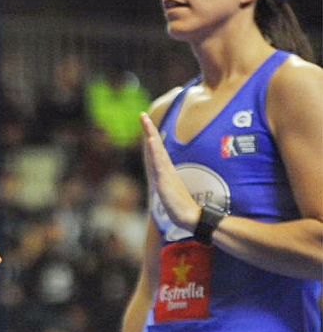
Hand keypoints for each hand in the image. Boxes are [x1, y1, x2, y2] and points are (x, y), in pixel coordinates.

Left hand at [140, 112, 200, 231]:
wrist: (190, 217)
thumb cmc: (179, 206)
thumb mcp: (166, 192)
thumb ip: (163, 183)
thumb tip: (158, 180)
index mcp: (164, 170)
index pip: (155, 150)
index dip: (150, 136)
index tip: (144, 122)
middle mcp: (165, 168)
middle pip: (155, 145)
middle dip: (148, 129)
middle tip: (142, 115)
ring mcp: (165, 173)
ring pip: (157, 150)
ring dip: (151, 135)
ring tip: (145, 121)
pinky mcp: (165, 179)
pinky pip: (159, 162)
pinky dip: (155, 150)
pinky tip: (151, 140)